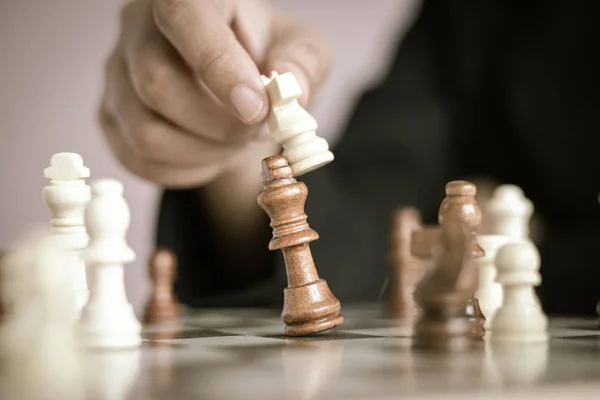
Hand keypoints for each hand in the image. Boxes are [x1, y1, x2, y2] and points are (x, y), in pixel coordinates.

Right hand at [99, 0, 330, 187]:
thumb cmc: (267, 62)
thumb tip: (292, 94)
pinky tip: (212, 153)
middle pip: (157, 83)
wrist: (237, 91)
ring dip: (205, 152)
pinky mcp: (111, 117)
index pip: (183, 17)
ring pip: (146, 132)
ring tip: (235, 140)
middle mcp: (139, 28)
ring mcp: (117, 74)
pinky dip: (188, 170)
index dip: (218, 66)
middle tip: (255, 129)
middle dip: (218, 124)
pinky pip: (141, 161)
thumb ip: (303, 65)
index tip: (256, 108)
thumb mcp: (302, 53)